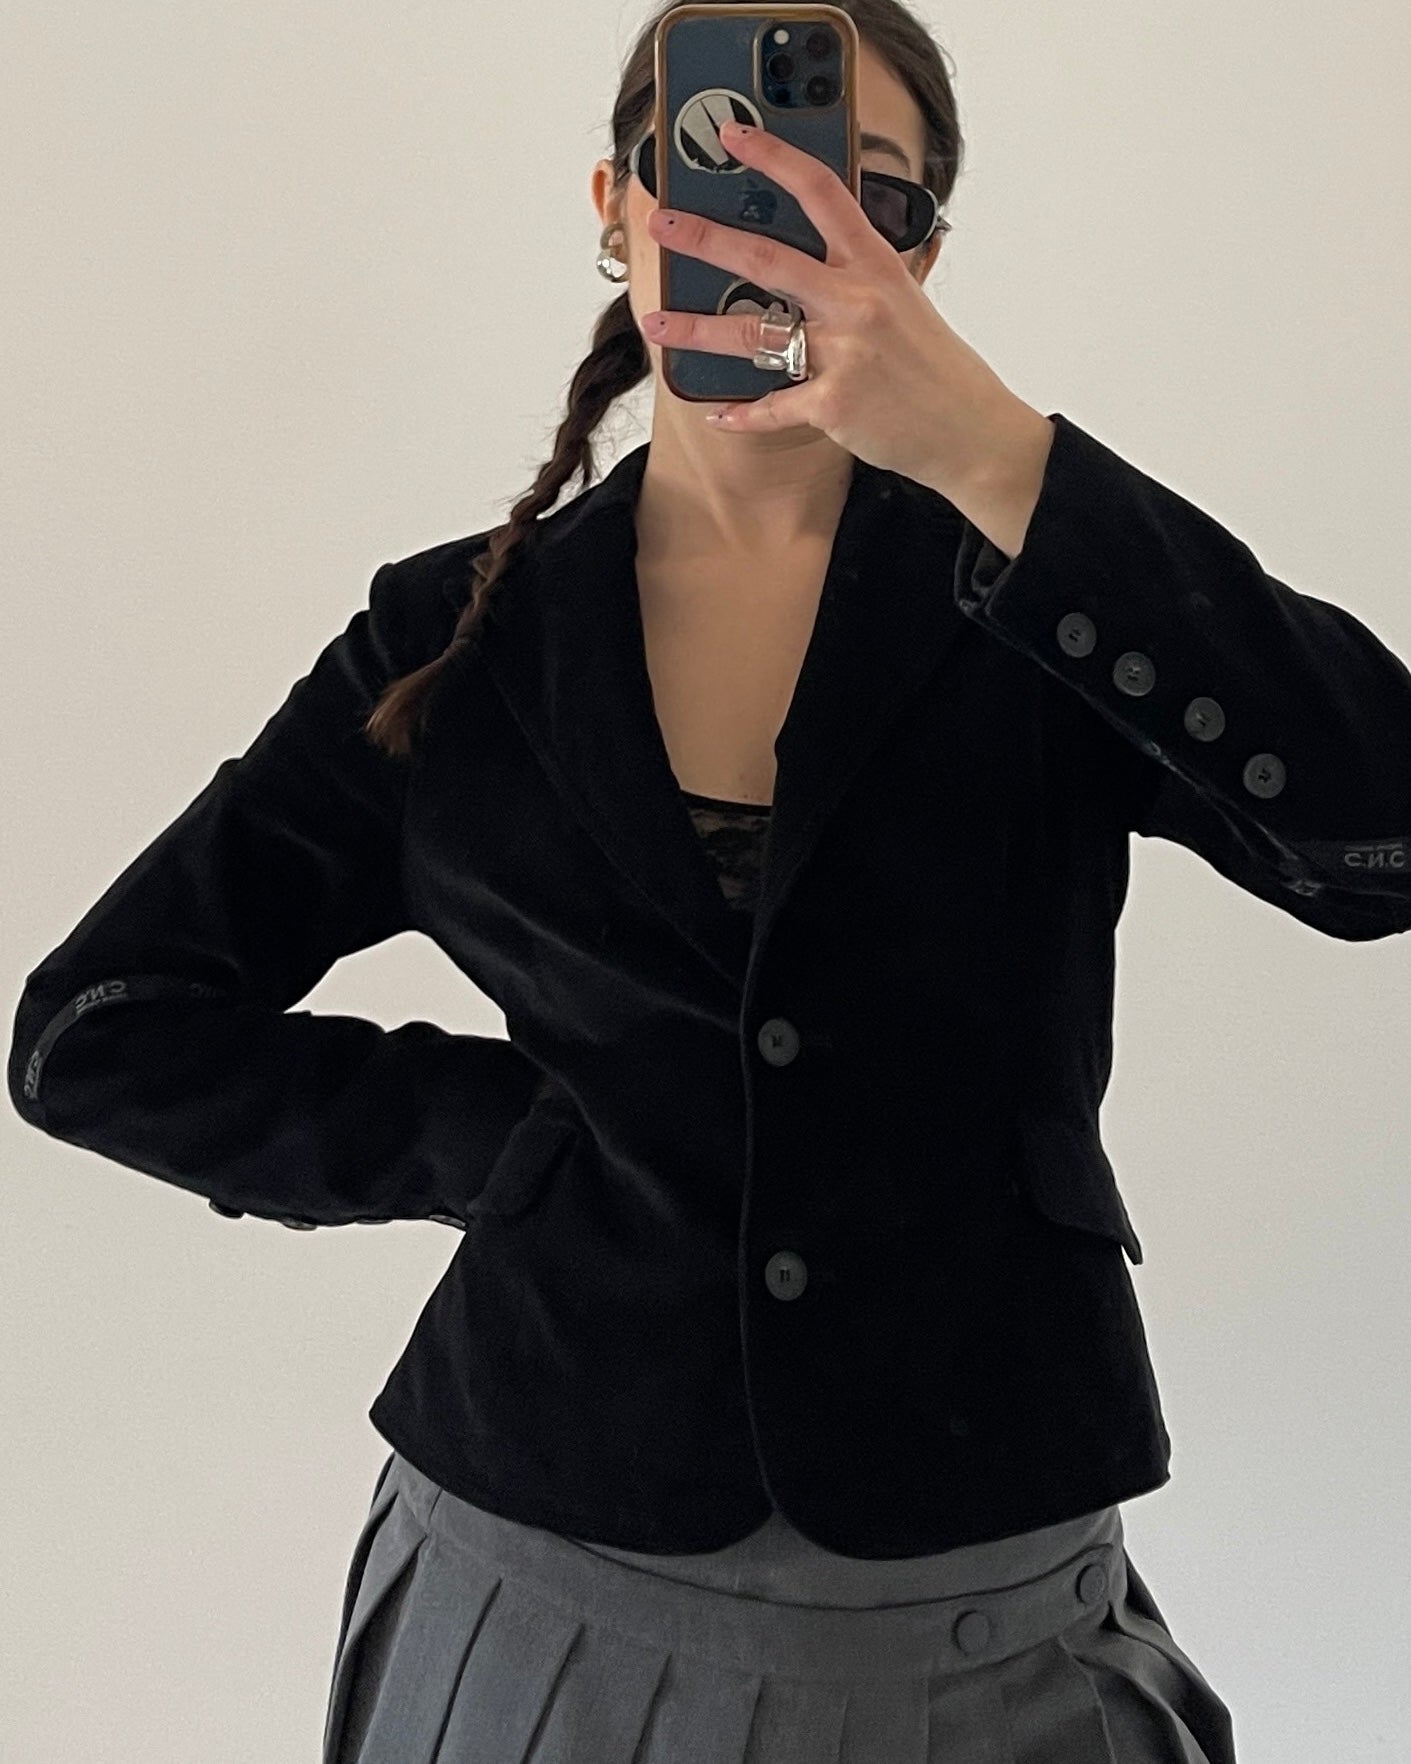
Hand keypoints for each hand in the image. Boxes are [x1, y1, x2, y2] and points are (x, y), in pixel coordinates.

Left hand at [641, 117, 1036, 500]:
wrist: (969, 427)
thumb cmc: (932, 362)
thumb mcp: (902, 298)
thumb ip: (856, 272)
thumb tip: (804, 250)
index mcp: (875, 263)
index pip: (820, 191)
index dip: (774, 157)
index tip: (734, 137)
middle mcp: (857, 301)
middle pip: (766, 258)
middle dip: (705, 239)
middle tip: (662, 225)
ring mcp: (845, 354)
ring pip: (752, 334)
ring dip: (695, 331)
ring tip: (656, 325)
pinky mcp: (835, 405)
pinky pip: (772, 407)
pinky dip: (741, 413)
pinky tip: (717, 411)